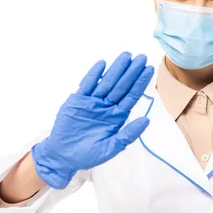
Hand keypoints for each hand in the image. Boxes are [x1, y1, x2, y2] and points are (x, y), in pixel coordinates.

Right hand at [31, 51, 153, 188]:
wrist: (63, 156)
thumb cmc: (88, 154)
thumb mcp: (112, 147)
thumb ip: (128, 134)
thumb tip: (146, 120)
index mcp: (117, 116)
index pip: (132, 95)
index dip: (140, 82)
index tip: (149, 69)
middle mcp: (107, 106)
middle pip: (121, 85)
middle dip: (131, 71)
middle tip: (141, 57)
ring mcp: (92, 102)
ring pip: (107, 82)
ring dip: (116, 69)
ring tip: (126, 56)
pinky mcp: (77, 101)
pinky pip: (87, 85)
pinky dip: (94, 75)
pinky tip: (103, 64)